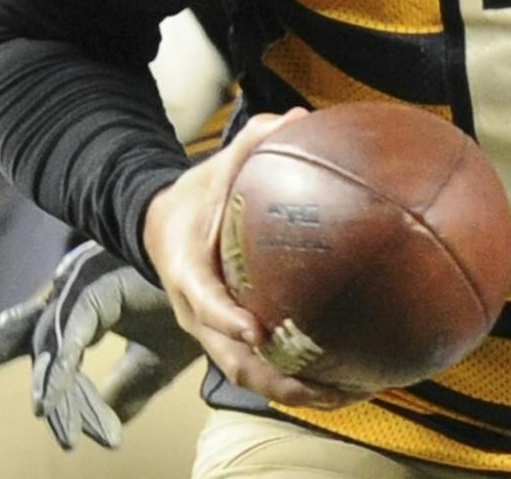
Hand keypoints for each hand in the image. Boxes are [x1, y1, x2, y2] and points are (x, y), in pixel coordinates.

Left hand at [0, 241, 202, 449]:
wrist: (230, 287)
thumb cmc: (193, 312)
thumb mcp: (152, 365)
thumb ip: (123, 390)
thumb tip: (106, 427)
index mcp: (86, 305)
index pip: (34, 332)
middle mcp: (80, 290)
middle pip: (29, 328)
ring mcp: (89, 286)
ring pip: (53, 342)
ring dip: (50, 384)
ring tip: (47, 418)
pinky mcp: (104, 289)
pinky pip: (75, 335)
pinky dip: (64, 369)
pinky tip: (51, 399)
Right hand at [140, 110, 363, 410]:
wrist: (161, 225)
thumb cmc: (196, 194)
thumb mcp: (216, 166)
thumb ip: (253, 143)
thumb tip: (300, 116)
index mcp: (187, 272)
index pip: (204, 302)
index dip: (227, 321)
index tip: (257, 331)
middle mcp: (198, 314)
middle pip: (233, 362)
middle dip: (278, 380)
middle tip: (324, 385)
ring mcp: (214, 334)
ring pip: (251, 378)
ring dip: (296, 393)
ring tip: (349, 394)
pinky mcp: (232, 340)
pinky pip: (264, 369)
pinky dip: (299, 380)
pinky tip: (346, 380)